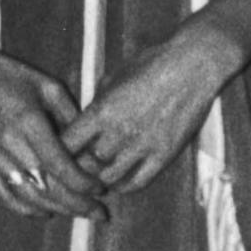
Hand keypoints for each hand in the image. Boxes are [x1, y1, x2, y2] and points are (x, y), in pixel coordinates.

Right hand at [0, 2, 103, 219]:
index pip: (60, 166)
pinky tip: (46, 212)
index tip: (101, 189)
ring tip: (79, 213)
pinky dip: (26, 209)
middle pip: (47, 187)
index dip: (83, 183)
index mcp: (28, 123)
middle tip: (100, 213)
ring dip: (58, 210)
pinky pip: (4, 195)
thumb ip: (70, 115)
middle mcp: (9, 145)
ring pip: (28, 196)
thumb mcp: (47, 86)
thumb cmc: (6, 75)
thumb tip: (89, 144)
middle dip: (78, 205)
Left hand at [60, 22, 235, 194]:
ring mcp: (143, 146)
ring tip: (97, 172)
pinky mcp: (165, 155)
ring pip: (108, 177)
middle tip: (77, 165)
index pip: (65, 144)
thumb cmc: (150, 64)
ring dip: (100, 176)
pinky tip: (119, 181)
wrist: (193, 65)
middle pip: (84, 164)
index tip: (58, 150)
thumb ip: (95, 104)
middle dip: (77, 165)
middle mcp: (118, 133)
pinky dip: (124, 186)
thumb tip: (82, 122)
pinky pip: (138, 182)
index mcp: (100, 112)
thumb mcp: (111, 78)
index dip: (58, 150)